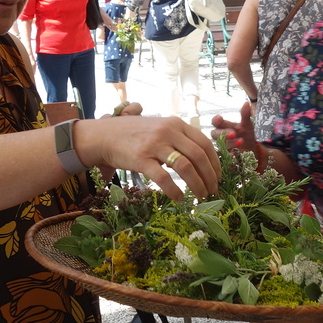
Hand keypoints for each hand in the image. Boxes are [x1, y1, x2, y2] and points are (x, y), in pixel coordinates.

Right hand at [89, 111, 218, 199]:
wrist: (104, 135)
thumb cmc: (134, 134)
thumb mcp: (160, 127)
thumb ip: (179, 137)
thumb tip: (201, 157)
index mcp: (176, 124)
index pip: (205, 143)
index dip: (215, 163)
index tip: (218, 176)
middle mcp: (168, 131)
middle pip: (199, 156)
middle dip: (210, 177)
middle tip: (212, 190)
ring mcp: (155, 145)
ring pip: (186, 168)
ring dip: (198, 185)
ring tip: (200, 196)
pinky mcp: (142, 159)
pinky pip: (164, 178)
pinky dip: (175, 191)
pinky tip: (179, 198)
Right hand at [210, 100, 259, 156]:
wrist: (252, 150)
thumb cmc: (246, 135)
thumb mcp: (248, 125)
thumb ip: (245, 115)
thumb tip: (246, 103)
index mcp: (224, 126)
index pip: (215, 122)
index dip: (216, 120)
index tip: (220, 118)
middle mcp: (220, 136)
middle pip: (215, 134)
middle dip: (223, 133)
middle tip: (233, 133)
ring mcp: (222, 147)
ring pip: (220, 145)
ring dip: (230, 143)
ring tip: (241, 141)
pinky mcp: (224, 157)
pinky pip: (223, 156)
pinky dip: (229, 155)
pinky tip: (235, 154)